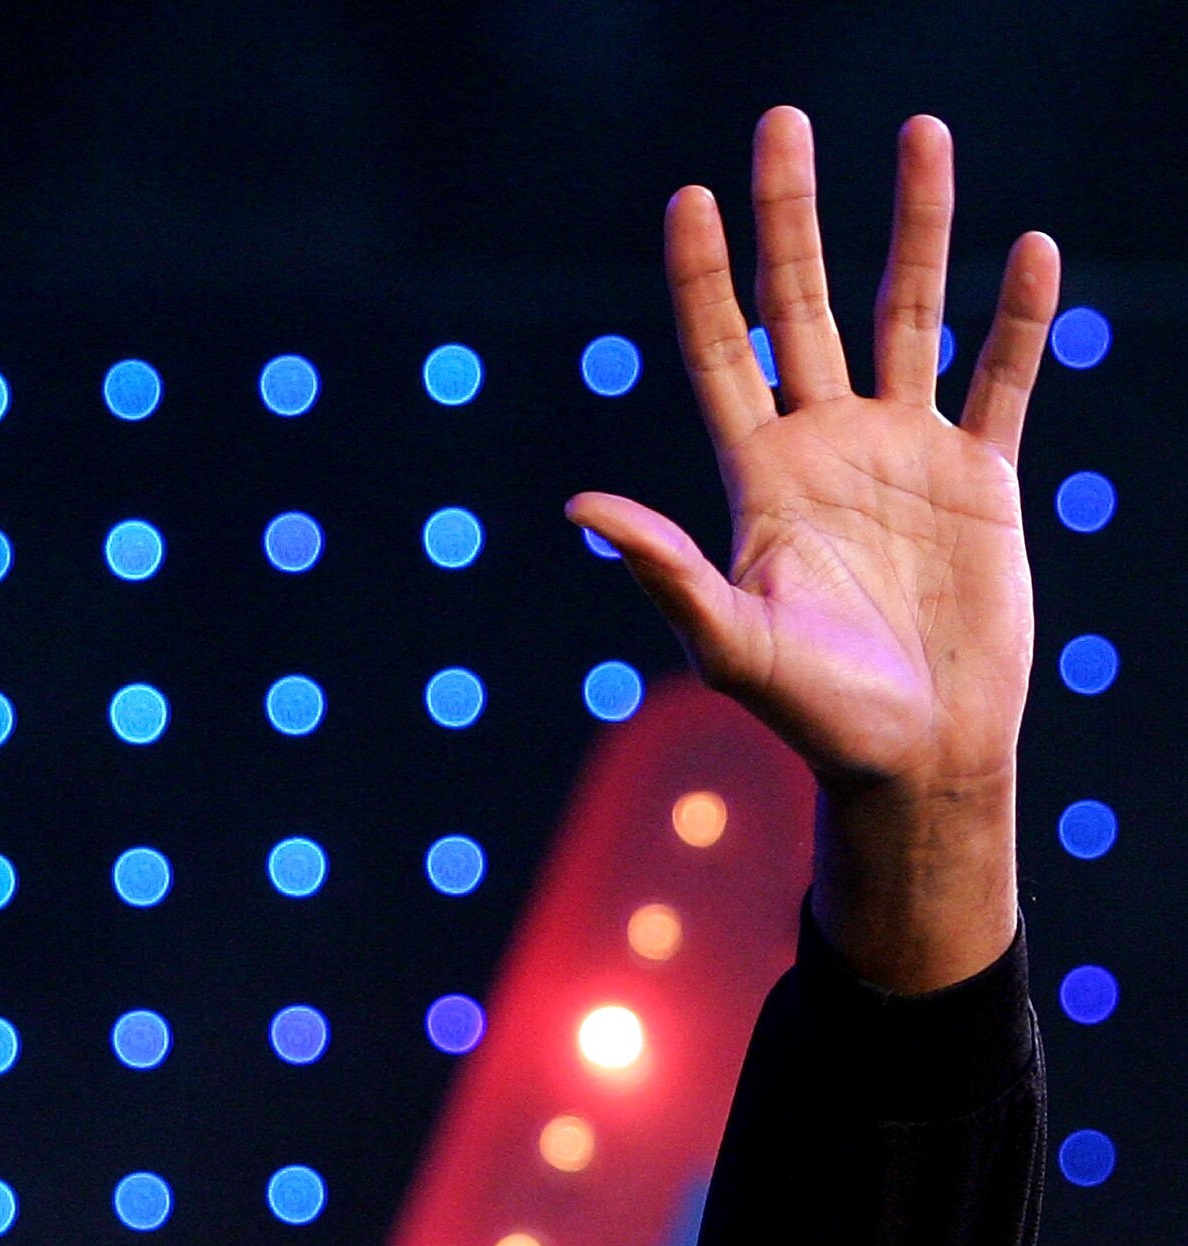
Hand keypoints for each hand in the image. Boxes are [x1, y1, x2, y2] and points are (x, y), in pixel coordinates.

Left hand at [569, 109, 1060, 989]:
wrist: (913, 760)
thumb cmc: (813, 719)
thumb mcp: (730, 645)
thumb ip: (664, 571)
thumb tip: (579, 509)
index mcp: (760, 481)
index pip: (722, 352)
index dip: (706, 277)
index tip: (689, 196)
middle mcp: (828, 449)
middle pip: (807, 305)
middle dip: (794, 215)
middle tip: (783, 119)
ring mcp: (906, 455)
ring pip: (910, 315)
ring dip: (919, 227)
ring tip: (924, 132)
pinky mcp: (981, 479)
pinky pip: (1004, 380)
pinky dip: (1020, 319)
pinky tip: (1032, 251)